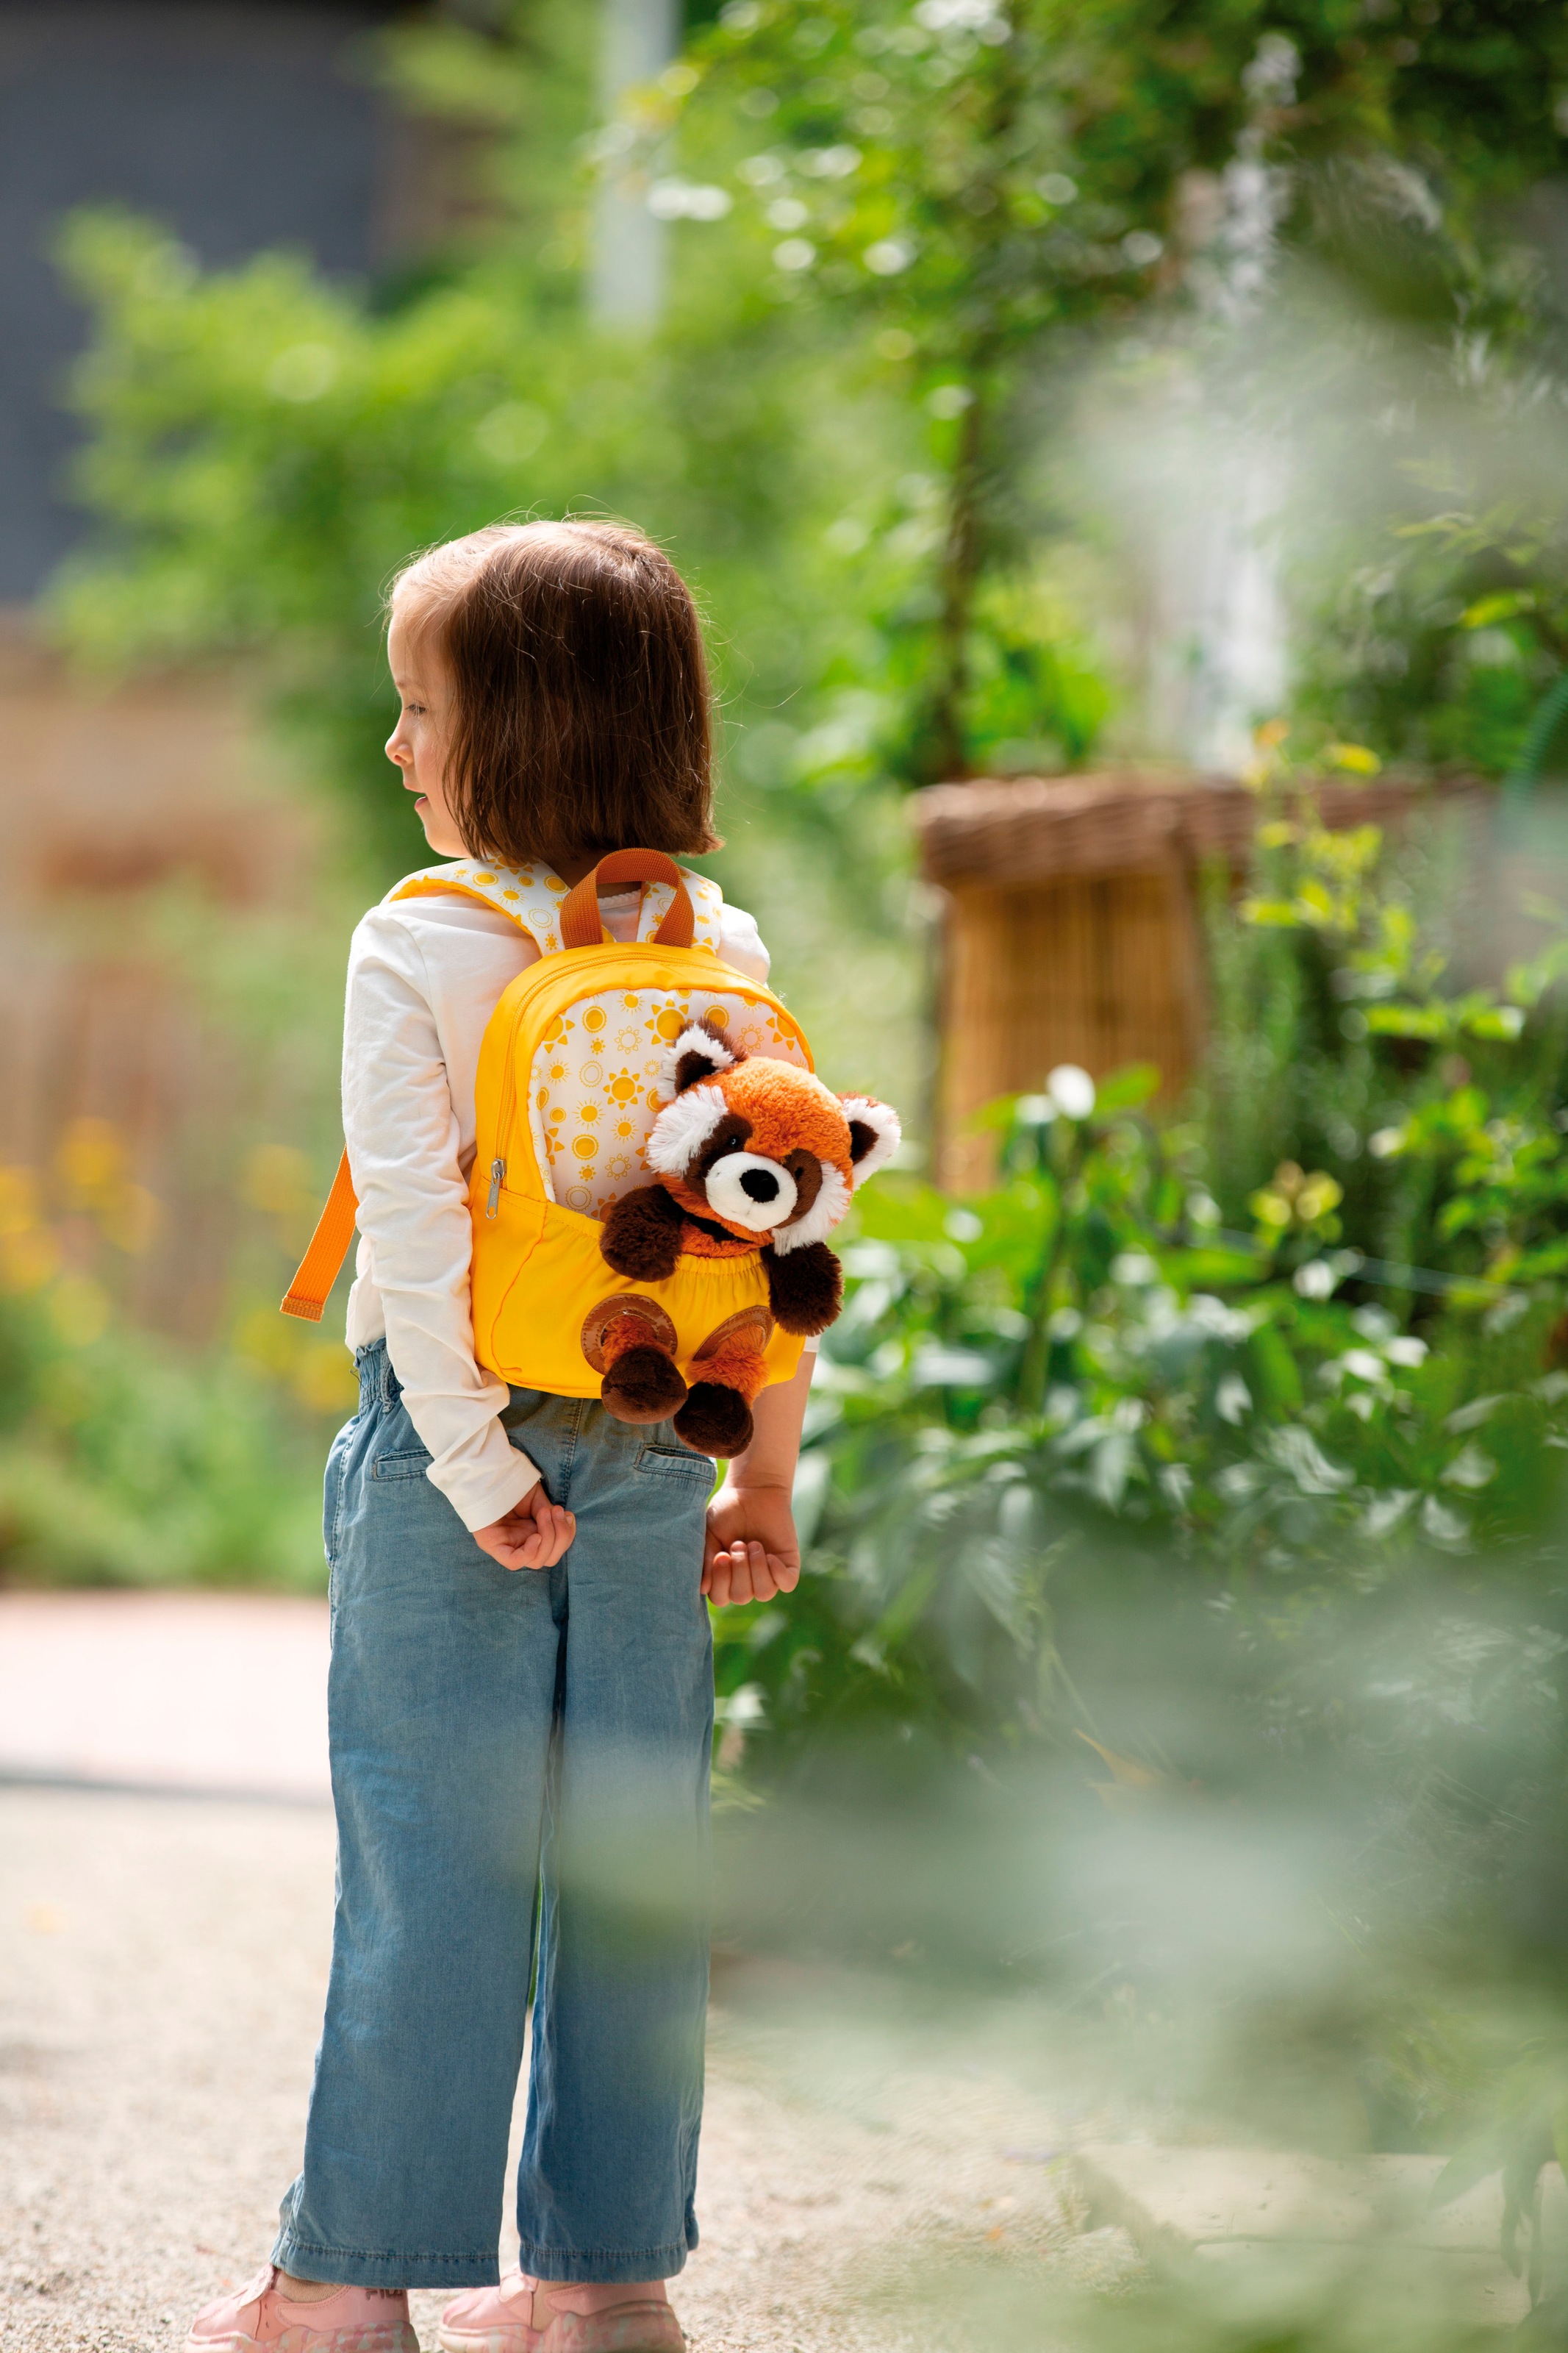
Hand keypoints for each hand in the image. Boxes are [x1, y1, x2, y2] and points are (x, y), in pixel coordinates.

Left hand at [473, 1482, 574, 1571]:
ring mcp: (506, 1546)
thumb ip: (549, 1516)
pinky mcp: (492, 1545)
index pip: (554, 1551)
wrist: (489, 1472)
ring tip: (544, 1513)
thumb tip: (563, 1524)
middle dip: (560, 1536)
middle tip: (556, 1512)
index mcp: (531, 1535)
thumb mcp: (538, 1500)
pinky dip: (530, 1552)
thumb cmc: (513, 1485)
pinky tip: (536, 1537)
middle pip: (548, 1559)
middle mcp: (520, 1544)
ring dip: (549, 1537)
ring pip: (536, 1561)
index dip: (566, 1537)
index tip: (567, 1515)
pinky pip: (514, 1562)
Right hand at [703, 1483, 799, 1606]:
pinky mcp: (788, 1564)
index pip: (720, 1598)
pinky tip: (770, 1555)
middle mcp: (746, 1580)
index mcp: (725, 1576)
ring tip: (754, 1544)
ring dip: (756, 1569)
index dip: (720, 1582)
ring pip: (764, 1593)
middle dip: (739, 1570)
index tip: (721, 1555)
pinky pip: (786, 1583)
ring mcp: (768, 1573)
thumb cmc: (726, 1512)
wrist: (752, 1489)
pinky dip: (777, 1572)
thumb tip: (702, 1589)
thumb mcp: (708, 1535)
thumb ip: (704, 1561)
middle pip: (741, 1596)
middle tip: (738, 1543)